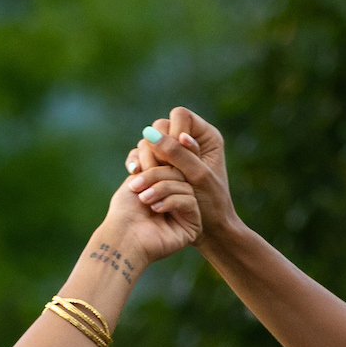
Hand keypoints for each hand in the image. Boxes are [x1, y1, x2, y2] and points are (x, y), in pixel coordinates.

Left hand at [106, 160, 200, 264]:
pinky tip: (156, 209)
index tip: (136, 167)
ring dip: (161, 188)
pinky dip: (172, 202)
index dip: (155, 160)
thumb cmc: (125, 210)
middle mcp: (176, 198)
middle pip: (177, 172)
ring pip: (184, 185)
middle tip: (137, 185)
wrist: (124, 237)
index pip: (169, 163)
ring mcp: (185, 212)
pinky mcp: (193, 225)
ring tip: (144, 199)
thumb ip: (151, 161)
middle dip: (156, 174)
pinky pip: (190, 201)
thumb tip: (155, 136)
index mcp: (163, 186)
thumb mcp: (137, 178)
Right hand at [128, 108, 239, 243]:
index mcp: (206, 137)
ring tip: (145, 175)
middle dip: (156, 147)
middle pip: (161, 126)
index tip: (171, 154)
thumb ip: (178, 154)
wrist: (208, 230)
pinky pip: (140, 155)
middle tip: (157, 168)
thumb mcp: (197, 177)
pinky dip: (136, 163)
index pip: (180, 116)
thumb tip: (152, 132)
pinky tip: (135, 174)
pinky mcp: (158, 166)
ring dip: (145, 157)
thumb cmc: (211, 204)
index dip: (172, 132)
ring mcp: (172, 153)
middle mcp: (189, 140)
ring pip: (148, 140)